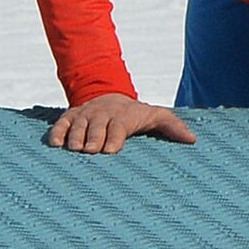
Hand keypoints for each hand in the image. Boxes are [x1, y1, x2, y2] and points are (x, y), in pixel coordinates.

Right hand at [47, 93, 196, 153]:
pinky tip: (55, 144)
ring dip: (74, 137)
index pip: (118, 127)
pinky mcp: (70, 116)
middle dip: (93, 138)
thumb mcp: (157, 117)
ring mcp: (85, 115)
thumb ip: (173, 127)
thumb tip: (193, 140)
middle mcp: (103, 114)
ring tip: (74, 150)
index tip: (110, 150)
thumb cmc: (137, 114)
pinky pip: (60, 124)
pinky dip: (57, 133)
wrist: (110, 96)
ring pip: (77, 125)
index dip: (114, 137)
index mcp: (123, 116)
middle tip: (90, 151)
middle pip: (96, 127)